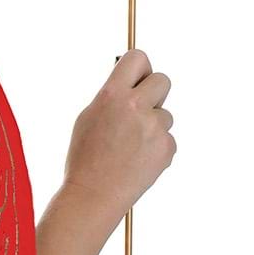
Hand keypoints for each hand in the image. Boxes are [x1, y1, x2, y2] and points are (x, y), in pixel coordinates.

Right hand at [62, 50, 176, 226]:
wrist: (93, 196)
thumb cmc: (86, 159)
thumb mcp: (88, 119)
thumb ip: (112, 97)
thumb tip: (131, 82)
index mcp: (112, 95)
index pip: (138, 58)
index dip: (140, 67)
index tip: (139, 77)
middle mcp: (135, 107)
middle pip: (163, 80)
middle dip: (155, 94)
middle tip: (141, 112)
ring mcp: (154, 128)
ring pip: (166, 115)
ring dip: (153, 127)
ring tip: (131, 148)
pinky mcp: (166, 147)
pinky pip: (167, 139)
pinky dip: (156, 149)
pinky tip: (138, 161)